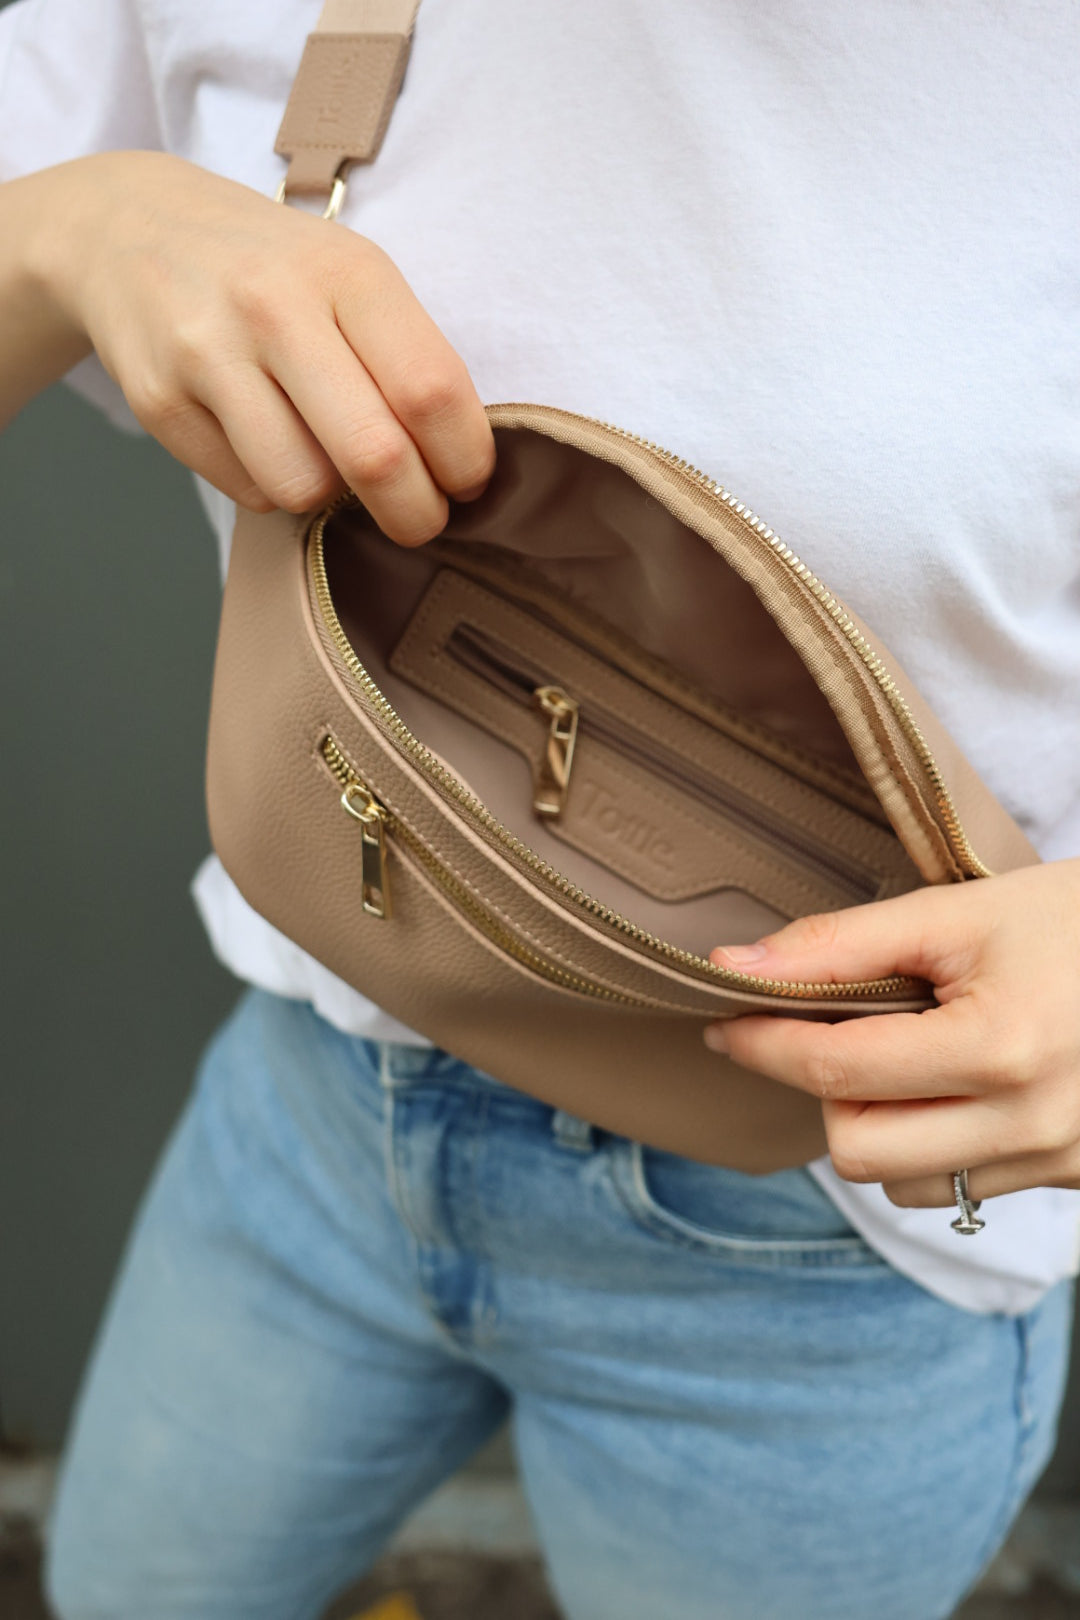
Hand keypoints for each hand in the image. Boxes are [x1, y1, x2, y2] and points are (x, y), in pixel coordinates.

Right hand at [40, 151, 494, 542]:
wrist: (130, 227)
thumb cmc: (270, 268)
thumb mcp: (350, 274)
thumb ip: (406, 357)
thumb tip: (458, 467)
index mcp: (346, 271)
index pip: (432, 392)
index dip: (465, 459)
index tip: (468, 482)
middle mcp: (274, 307)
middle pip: (374, 456)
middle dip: (414, 513)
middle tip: (420, 520)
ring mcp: (207, 354)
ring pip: (303, 487)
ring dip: (331, 499)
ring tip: (328, 462)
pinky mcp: (158, 401)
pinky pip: (246, 491)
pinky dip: (270, 487)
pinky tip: (264, 443)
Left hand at [703, 858, 1079, 1208]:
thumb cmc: (1075, 921)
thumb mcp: (960, 912)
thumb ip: (842, 944)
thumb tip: (734, 966)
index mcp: (1000, 1048)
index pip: (836, 1071)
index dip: (763, 1044)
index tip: (726, 1021)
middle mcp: (1030, 1121)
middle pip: (857, 1150)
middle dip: (827, 1092)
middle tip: (839, 1031)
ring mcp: (1055, 1160)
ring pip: (902, 1185)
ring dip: (877, 1127)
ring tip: (908, 1057)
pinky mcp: (1068, 1178)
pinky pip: (961, 1186)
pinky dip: (931, 1145)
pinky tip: (953, 1087)